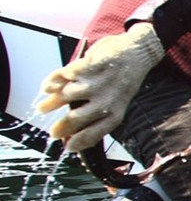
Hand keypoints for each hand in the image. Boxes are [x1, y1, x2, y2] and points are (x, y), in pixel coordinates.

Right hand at [36, 22, 163, 151]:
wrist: (138, 52)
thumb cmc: (125, 80)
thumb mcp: (119, 101)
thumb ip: (101, 114)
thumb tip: (78, 131)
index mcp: (116, 112)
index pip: (95, 133)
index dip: (79, 142)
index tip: (68, 148)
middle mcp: (106, 100)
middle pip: (75, 119)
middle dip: (61, 127)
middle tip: (52, 132)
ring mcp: (96, 82)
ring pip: (66, 96)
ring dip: (51, 103)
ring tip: (42, 108)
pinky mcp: (89, 66)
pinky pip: (64, 75)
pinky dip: (52, 81)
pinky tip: (46, 87)